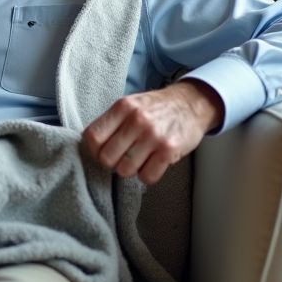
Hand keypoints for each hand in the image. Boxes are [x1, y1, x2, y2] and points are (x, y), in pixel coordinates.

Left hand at [82, 80, 223, 184]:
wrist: (191, 104)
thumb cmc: (157, 107)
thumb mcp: (131, 104)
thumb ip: (111, 121)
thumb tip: (90, 142)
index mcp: (123, 107)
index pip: (93, 137)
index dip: (94, 150)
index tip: (102, 151)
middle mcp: (136, 120)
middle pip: (107, 158)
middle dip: (112, 163)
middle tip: (122, 157)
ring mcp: (153, 136)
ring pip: (125, 170)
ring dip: (131, 170)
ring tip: (139, 159)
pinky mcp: (169, 150)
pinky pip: (147, 177)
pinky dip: (147, 175)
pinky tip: (152, 163)